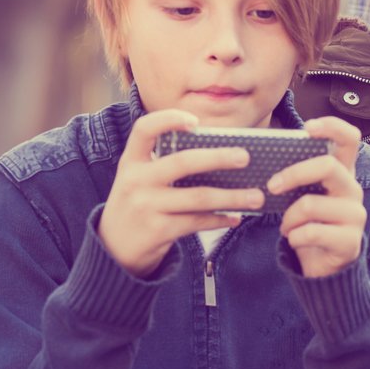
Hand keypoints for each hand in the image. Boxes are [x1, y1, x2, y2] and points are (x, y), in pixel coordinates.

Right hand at [99, 109, 263, 276]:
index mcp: (131, 161)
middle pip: (183, 162)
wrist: (113, 249)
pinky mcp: (157, 231)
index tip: (196, 122)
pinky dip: (220, 220)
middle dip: (218, 158)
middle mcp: (136, 181)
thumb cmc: (138, 204)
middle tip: (245, 157)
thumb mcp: (139, 180)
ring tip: (256, 196)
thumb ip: (165, 165)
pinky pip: (197, 222)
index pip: (144, 129)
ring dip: (232, 197)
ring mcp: (146, 206)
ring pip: (198, 197)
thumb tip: (221, 155)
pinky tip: (235, 218)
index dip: (168, 120)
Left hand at [272, 116, 367, 278]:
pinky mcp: (350, 241)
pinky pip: (311, 233)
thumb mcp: (305, 195)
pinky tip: (295, 240)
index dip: (331, 127)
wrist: (324, 266)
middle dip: (294, 174)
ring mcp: (355, 216)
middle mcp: (353, 190)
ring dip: (289, 217)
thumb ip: (298, 176)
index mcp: (343, 173)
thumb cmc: (310, 223)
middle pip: (328, 166)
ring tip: (287, 226)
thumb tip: (268, 157)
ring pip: (311, 204)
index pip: (350, 138)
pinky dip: (294, 237)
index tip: (307, 128)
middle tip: (271, 186)